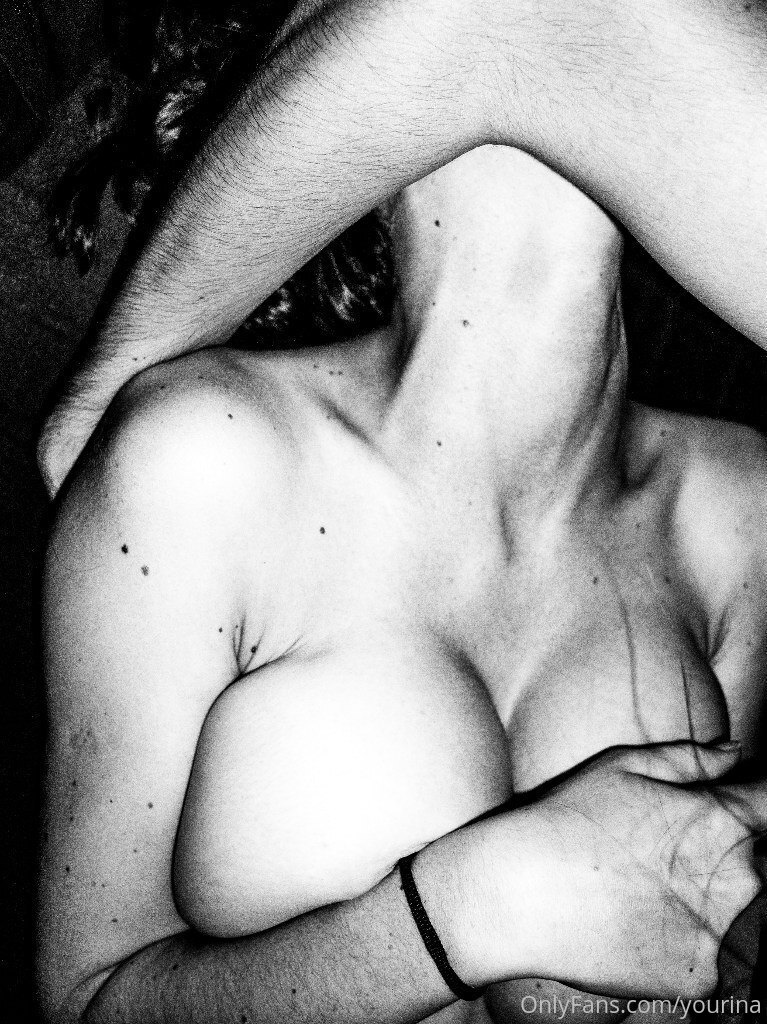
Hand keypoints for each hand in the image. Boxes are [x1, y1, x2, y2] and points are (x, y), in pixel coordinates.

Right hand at [448, 741, 763, 997]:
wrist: (517, 893)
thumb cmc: (566, 818)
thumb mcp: (623, 766)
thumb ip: (690, 759)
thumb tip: (736, 754)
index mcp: (722, 820)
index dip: (758, 806)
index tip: (741, 811)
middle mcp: (736, 879)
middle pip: (762, 869)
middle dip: (729, 860)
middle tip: (667, 858)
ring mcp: (721, 934)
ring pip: (743, 918)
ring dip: (716, 906)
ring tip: (651, 893)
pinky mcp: (698, 978)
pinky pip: (714, 959)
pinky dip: (686, 945)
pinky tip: (638, 926)